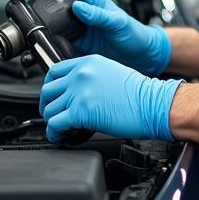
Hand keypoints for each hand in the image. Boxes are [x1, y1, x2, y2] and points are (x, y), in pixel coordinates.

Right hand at [26, 0, 170, 74]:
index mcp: (92, 1)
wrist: (141, 56)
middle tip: (28, 8)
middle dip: (40, 2)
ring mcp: (79, 28)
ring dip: (44, 25)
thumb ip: (98, 15)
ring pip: (54, 23)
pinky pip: (60, 41)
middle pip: (55, 2)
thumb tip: (79, 8)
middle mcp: (83, 13)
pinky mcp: (78, 44)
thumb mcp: (117, 23)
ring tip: (34, 28)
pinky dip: (52, 43)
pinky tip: (48, 46)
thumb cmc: (134, 34)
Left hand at [39, 55, 181, 144]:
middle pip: (47, 90)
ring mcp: (79, 92)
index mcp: (88, 62)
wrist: (152, 104)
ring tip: (57, 130)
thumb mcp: (111, 73)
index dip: (49, 87)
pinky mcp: (81, 111)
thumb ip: (91, 78)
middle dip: (46, 105)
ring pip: (49, 109)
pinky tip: (59, 137)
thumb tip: (78, 92)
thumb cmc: (140, 93)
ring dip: (50, 121)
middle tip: (51, 114)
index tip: (51, 97)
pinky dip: (53, 133)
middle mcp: (81, 75)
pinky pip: (56, 123)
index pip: (54, 71)